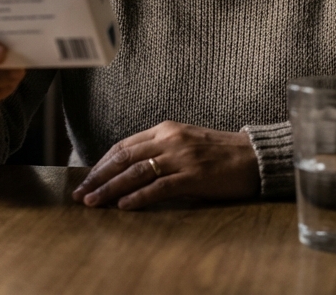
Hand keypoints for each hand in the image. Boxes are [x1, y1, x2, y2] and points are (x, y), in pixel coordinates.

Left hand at [71, 121, 259, 210]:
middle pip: (124, 158)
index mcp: (165, 129)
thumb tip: (129, 172)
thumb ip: (159, 152)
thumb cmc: (220, 154)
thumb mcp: (185, 144)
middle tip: (81, 193)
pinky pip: (160, 186)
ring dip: (111, 188)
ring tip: (94, 202)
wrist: (255, 157)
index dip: (102, 163)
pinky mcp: (194, 175)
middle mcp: (170, 139)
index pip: (124, 146)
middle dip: (98, 177)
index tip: (87, 179)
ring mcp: (182, 156)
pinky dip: (139, 196)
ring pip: (136, 172)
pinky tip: (124, 205)